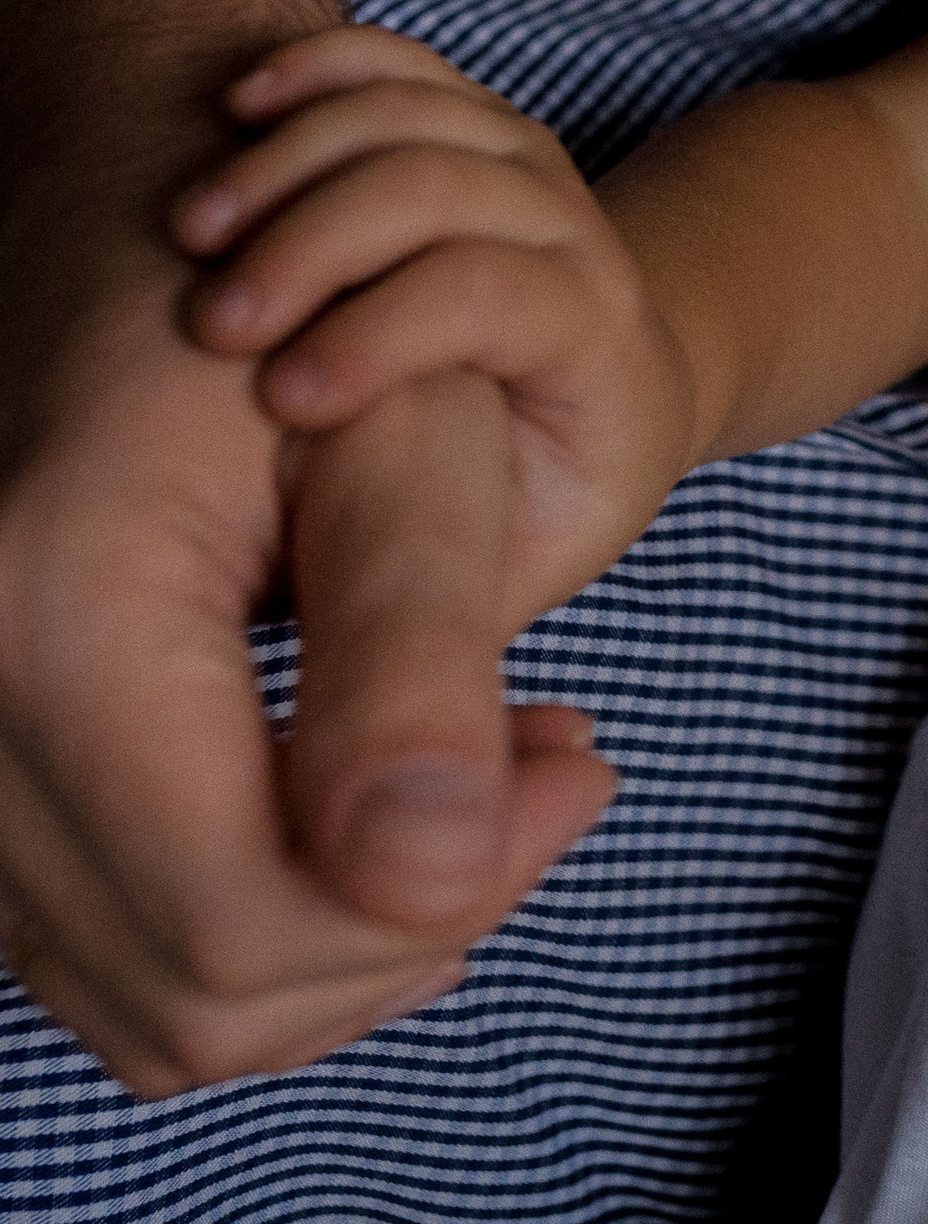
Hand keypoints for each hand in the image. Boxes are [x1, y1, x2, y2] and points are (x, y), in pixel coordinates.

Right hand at [175, 29, 699, 916]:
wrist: (144, 220)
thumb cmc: (299, 299)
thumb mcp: (396, 444)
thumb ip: (418, 658)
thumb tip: (436, 876)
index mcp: (52, 623)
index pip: (252, 917)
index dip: (448, 893)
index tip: (577, 763)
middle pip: (204, 992)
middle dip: (411, 923)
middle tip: (552, 773)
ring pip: (158, 1003)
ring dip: (347, 938)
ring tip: (482, 783)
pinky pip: (115, 950)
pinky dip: (263, 918)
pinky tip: (373, 800)